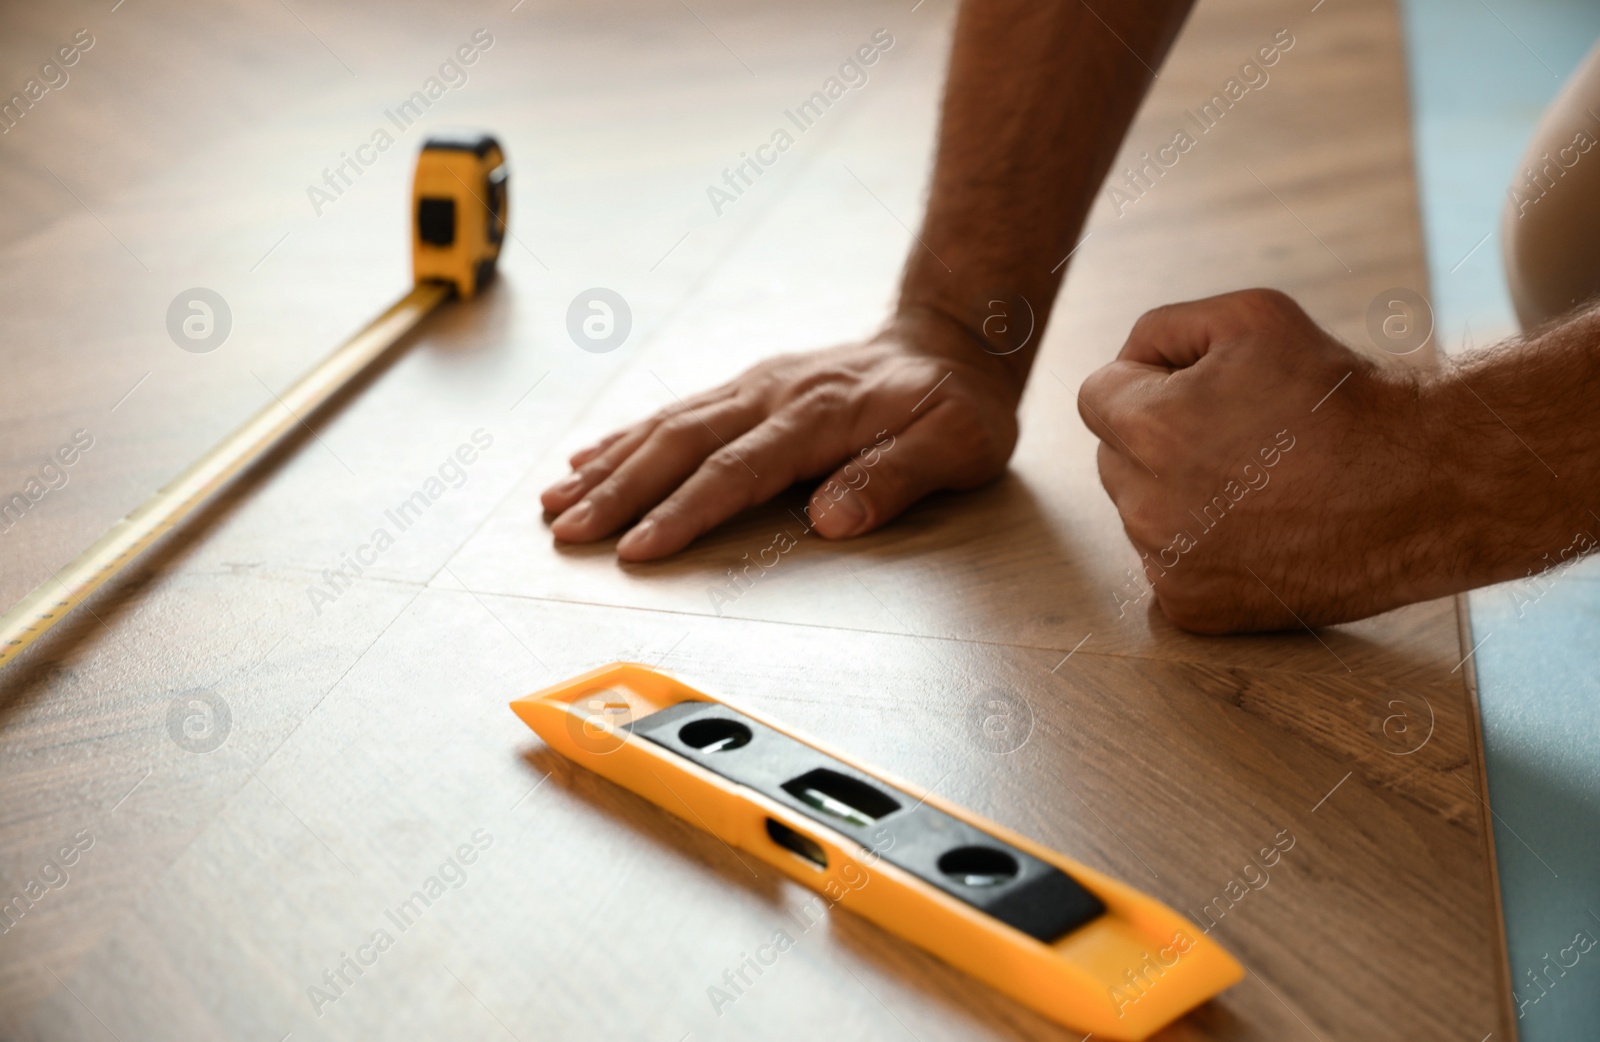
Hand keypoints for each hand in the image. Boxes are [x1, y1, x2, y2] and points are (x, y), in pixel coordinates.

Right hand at [541, 314, 1022, 559]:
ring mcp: (754, 385)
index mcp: (820, 413)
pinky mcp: (745, 387)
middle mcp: (774, 392)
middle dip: (620, 492)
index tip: (639, 548)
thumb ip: (894, 477)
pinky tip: (588, 461)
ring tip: (554, 504)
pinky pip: (675, 412)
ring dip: (609, 468)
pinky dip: (626, 438)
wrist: (953, 339)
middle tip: (566, 533)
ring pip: (667, 425)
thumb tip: (831, 519)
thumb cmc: (957, 403)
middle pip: (682, 444)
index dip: (686, 511)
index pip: (739, 469)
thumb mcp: (957, 444)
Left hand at [1078, 289, 1461, 632]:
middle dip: (1158, 438)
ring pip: (1141, 512)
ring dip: (1178, 493)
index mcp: (1148, 430)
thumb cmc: (1339, 397)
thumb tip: (1124, 361)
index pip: (1097, 396)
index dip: (1149, 382)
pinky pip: (1168, 564)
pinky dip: (1201, 547)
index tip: (1204, 389)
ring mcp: (1168, 564)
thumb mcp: (1251, 316)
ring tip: (1260, 482)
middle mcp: (1145, 505)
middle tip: (1242, 435)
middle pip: (1114, 456)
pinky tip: (1259, 529)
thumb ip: (1163, 328)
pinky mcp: (1193, 609)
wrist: (1421, 489)